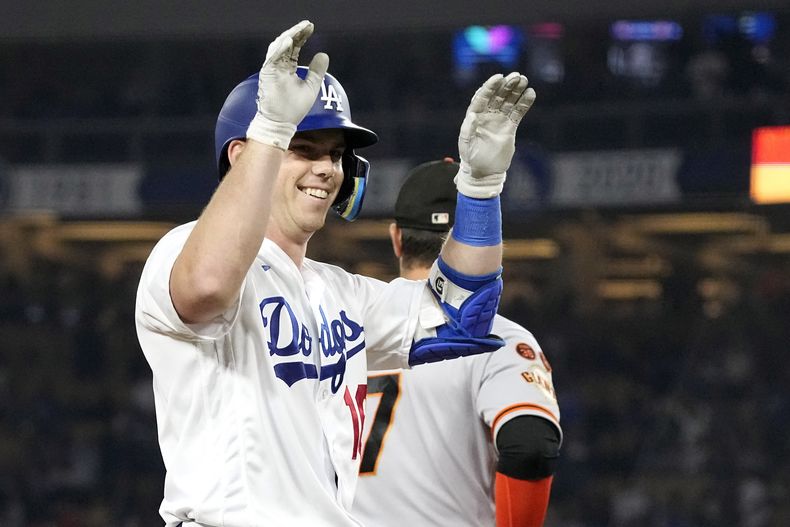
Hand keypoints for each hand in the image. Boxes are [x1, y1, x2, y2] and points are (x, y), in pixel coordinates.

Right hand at [246, 20, 329, 148]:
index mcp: (287, 67)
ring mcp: (272, 69)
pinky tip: (290, 41)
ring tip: (299, 30)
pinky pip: (272, 58)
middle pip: (286, 44)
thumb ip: (316, 71)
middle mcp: (278, 66)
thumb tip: (324, 54)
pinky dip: (280, 49)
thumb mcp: (311, 87)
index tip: (311, 28)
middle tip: (307, 25)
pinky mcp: (267, 74)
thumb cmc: (294, 108)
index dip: (302, 36)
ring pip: (278, 47)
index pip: (294, 47)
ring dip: (289, 37)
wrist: (282, 123)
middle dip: (297, 33)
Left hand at [455, 72, 535, 197]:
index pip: (482, 97)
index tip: (498, 77)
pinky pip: (518, 112)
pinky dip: (524, 103)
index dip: (490, 86)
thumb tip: (472, 115)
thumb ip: (468, 129)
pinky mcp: (510, 127)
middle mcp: (487, 115)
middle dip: (506, 85)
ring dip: (516, 91)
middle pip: (497, 96)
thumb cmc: (471, 158)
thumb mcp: (466, 145)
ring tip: (524, 80)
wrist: (484, 172)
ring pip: (509, 101)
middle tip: (516, 76)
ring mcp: (499, 120)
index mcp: (475, 116)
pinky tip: (530, 94)